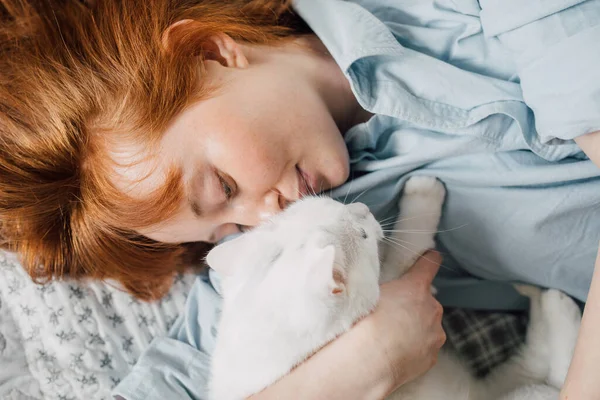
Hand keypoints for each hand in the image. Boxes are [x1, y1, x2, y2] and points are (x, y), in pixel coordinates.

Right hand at [249, 251, 444, 399]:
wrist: (368, 362)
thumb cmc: (363, 325)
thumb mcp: (367, 291)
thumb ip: (378, 284)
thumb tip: (369, 279)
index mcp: (415, 287)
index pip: (429, 263)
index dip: (428, 258)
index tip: (430, 256)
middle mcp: (431, 308)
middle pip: (426, 298)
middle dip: (413, 302)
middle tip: (392, 311)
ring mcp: (434, 334)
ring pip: (428, 323)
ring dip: (416, 325)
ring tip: (392, 334)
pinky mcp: (432, 356)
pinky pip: (426, 345)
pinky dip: (416, 346)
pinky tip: (397, 349)